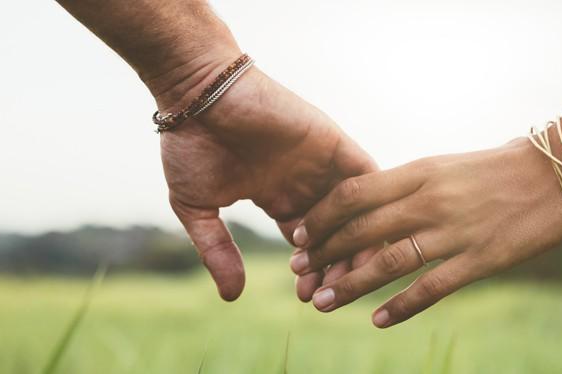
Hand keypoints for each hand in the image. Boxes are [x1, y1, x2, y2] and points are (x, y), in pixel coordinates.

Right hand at [158, 62, 376, 300]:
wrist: (197, 94)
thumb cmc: (191, 143)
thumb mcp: (198, 207)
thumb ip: (217, 249)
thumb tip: (233, 297)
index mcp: (278, 197)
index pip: (309, 244)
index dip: (312, 272)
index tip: (309, 298)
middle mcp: (305, 183)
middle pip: (336, 233)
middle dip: (335, 267)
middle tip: (331, 295)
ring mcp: (321, 163)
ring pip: (355, 211)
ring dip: (355, 243)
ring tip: (347, 276)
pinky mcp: (333, 142)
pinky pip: (365, 176)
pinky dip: (370, 204)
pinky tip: (369, 236)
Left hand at [289, 138, 561, 326]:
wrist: (559, 171)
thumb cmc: (499, 166)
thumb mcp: (444, 166)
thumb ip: (408, 186)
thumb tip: (370, 206)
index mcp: (418, 171)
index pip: (353, 194)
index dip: (320, 217)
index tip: (299, 234)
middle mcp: (429, 200)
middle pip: (361, 229)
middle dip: (323, 253)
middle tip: (298, 272)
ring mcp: (454, 231)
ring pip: (388, 262)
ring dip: (351, 284)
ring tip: (323, 302)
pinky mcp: (480, 259)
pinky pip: (431, 287)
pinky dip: (401, 307)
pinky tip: (379, 321)